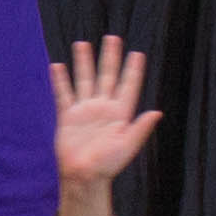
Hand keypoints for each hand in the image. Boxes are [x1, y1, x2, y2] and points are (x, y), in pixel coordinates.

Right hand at [53, 36, 162, 192]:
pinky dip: (60, 81)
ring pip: (84, 80)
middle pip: (107, 77)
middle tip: (112, 38)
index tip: (137, 53)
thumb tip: (157, 113)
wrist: (83, 177)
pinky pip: (64, 95)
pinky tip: (57, 66)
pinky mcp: (68, 117)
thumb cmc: (107, 165)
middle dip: (110, 58)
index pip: (128, 87)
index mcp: (120, 114)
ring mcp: (85, 111)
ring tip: (82, 44)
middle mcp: (103, 108)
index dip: (133, 71)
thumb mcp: (127, 147)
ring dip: (84, 63)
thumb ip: (140, 129)